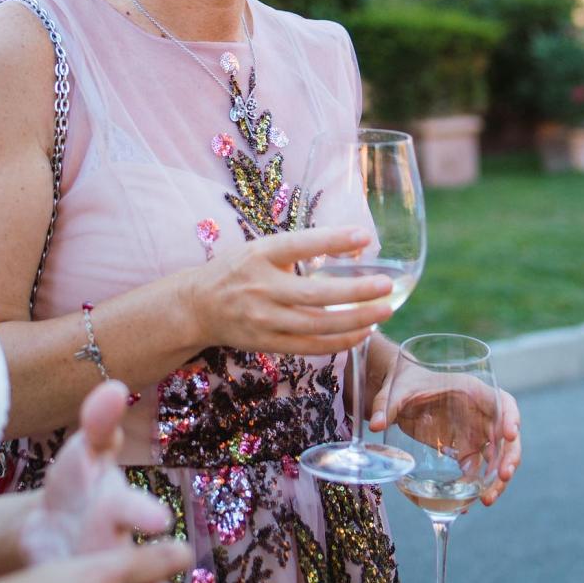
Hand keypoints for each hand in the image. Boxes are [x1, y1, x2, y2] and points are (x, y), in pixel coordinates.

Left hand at [25, 382, 193, 582]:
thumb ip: (97, 422)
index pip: (133, 508)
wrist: (53, 525)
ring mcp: (113, 581)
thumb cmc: (78, 484)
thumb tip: (113, 387)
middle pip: (150, 576)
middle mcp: (126, 549)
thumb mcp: (83, 451)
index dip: (141, 511)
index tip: (155, 520)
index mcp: (120, 507)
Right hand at [183, 226, 393, 355]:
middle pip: (315, 294)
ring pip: (317, 325)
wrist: (197, 307)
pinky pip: (311, 346)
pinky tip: (362, 332)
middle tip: (386, 285)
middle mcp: (261, 288)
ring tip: (384, 310)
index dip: (332, 240)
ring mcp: (264, 319)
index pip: (299, 245)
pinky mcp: (268, 343)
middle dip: (355, 291)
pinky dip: (340, 341)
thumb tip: (355, 244)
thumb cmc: (237, 272)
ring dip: (355, 320)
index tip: (364, 235)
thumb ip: (302, 249)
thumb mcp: (262, 250)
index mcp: (259, 255)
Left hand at [368, 369, 521, 507]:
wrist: (401, 392)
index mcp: (472, 390)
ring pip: (496, 457)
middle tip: (504, 477)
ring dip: (496, 478)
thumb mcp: (396, 391)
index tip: (510, 434)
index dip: (510, 417)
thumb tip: (374, 424)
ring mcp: (475, 432)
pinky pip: (476, 469)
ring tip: (487, 500)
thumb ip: (386, 405)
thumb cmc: (404, 383)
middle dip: (509, 457)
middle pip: (506, 435)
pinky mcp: (464, 448)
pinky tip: (465, 504)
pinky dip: (474, 486)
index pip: (503, 402)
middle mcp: (480, 412)